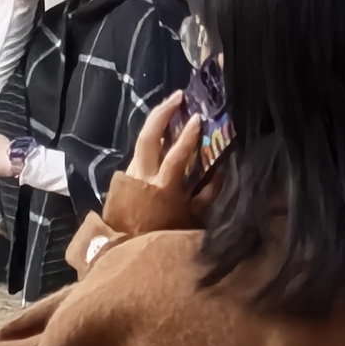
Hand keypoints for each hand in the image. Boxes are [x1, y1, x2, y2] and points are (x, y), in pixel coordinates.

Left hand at [106, 95, 212, 236]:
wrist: (125, 249)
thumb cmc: (162, 235)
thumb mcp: (189, 220)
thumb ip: (207, 196)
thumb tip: (221, 171)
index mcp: (162, 187)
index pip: (176, 155)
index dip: (188, 136)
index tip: (198, 118)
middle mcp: (142, 176)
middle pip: (149, 137)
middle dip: (163, 113)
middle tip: (178, 96)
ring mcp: (130, 174)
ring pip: (142, 140)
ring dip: (156, 120)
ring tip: (171, 106)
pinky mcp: (124, 176)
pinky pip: (140, 151)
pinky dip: (152, 137)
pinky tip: (162, 131)